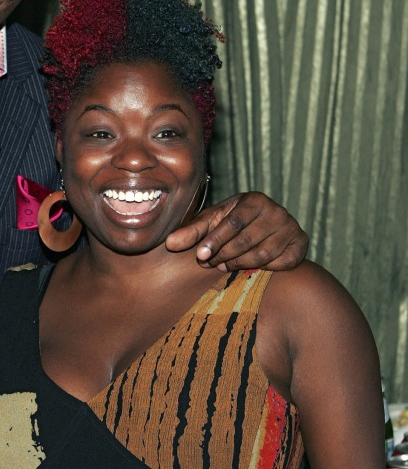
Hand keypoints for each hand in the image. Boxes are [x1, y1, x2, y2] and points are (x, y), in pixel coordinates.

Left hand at [166, 191, 308, 269]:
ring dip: (238, 263)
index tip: (200, 256)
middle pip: (245, 240)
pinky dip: (260, 268)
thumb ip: (192, 231)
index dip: (215, 240)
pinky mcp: (299, 245)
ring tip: (223, 265)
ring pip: (260, 254)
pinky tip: (248, 266)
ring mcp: (290, 228)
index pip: (233, 222)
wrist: (269, 229)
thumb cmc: (234, 223)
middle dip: (223, 255)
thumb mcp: (213, 222)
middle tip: (207, 263)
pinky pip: (277, 264)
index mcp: (254, 200)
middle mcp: (276, 211)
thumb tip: (169, 243)